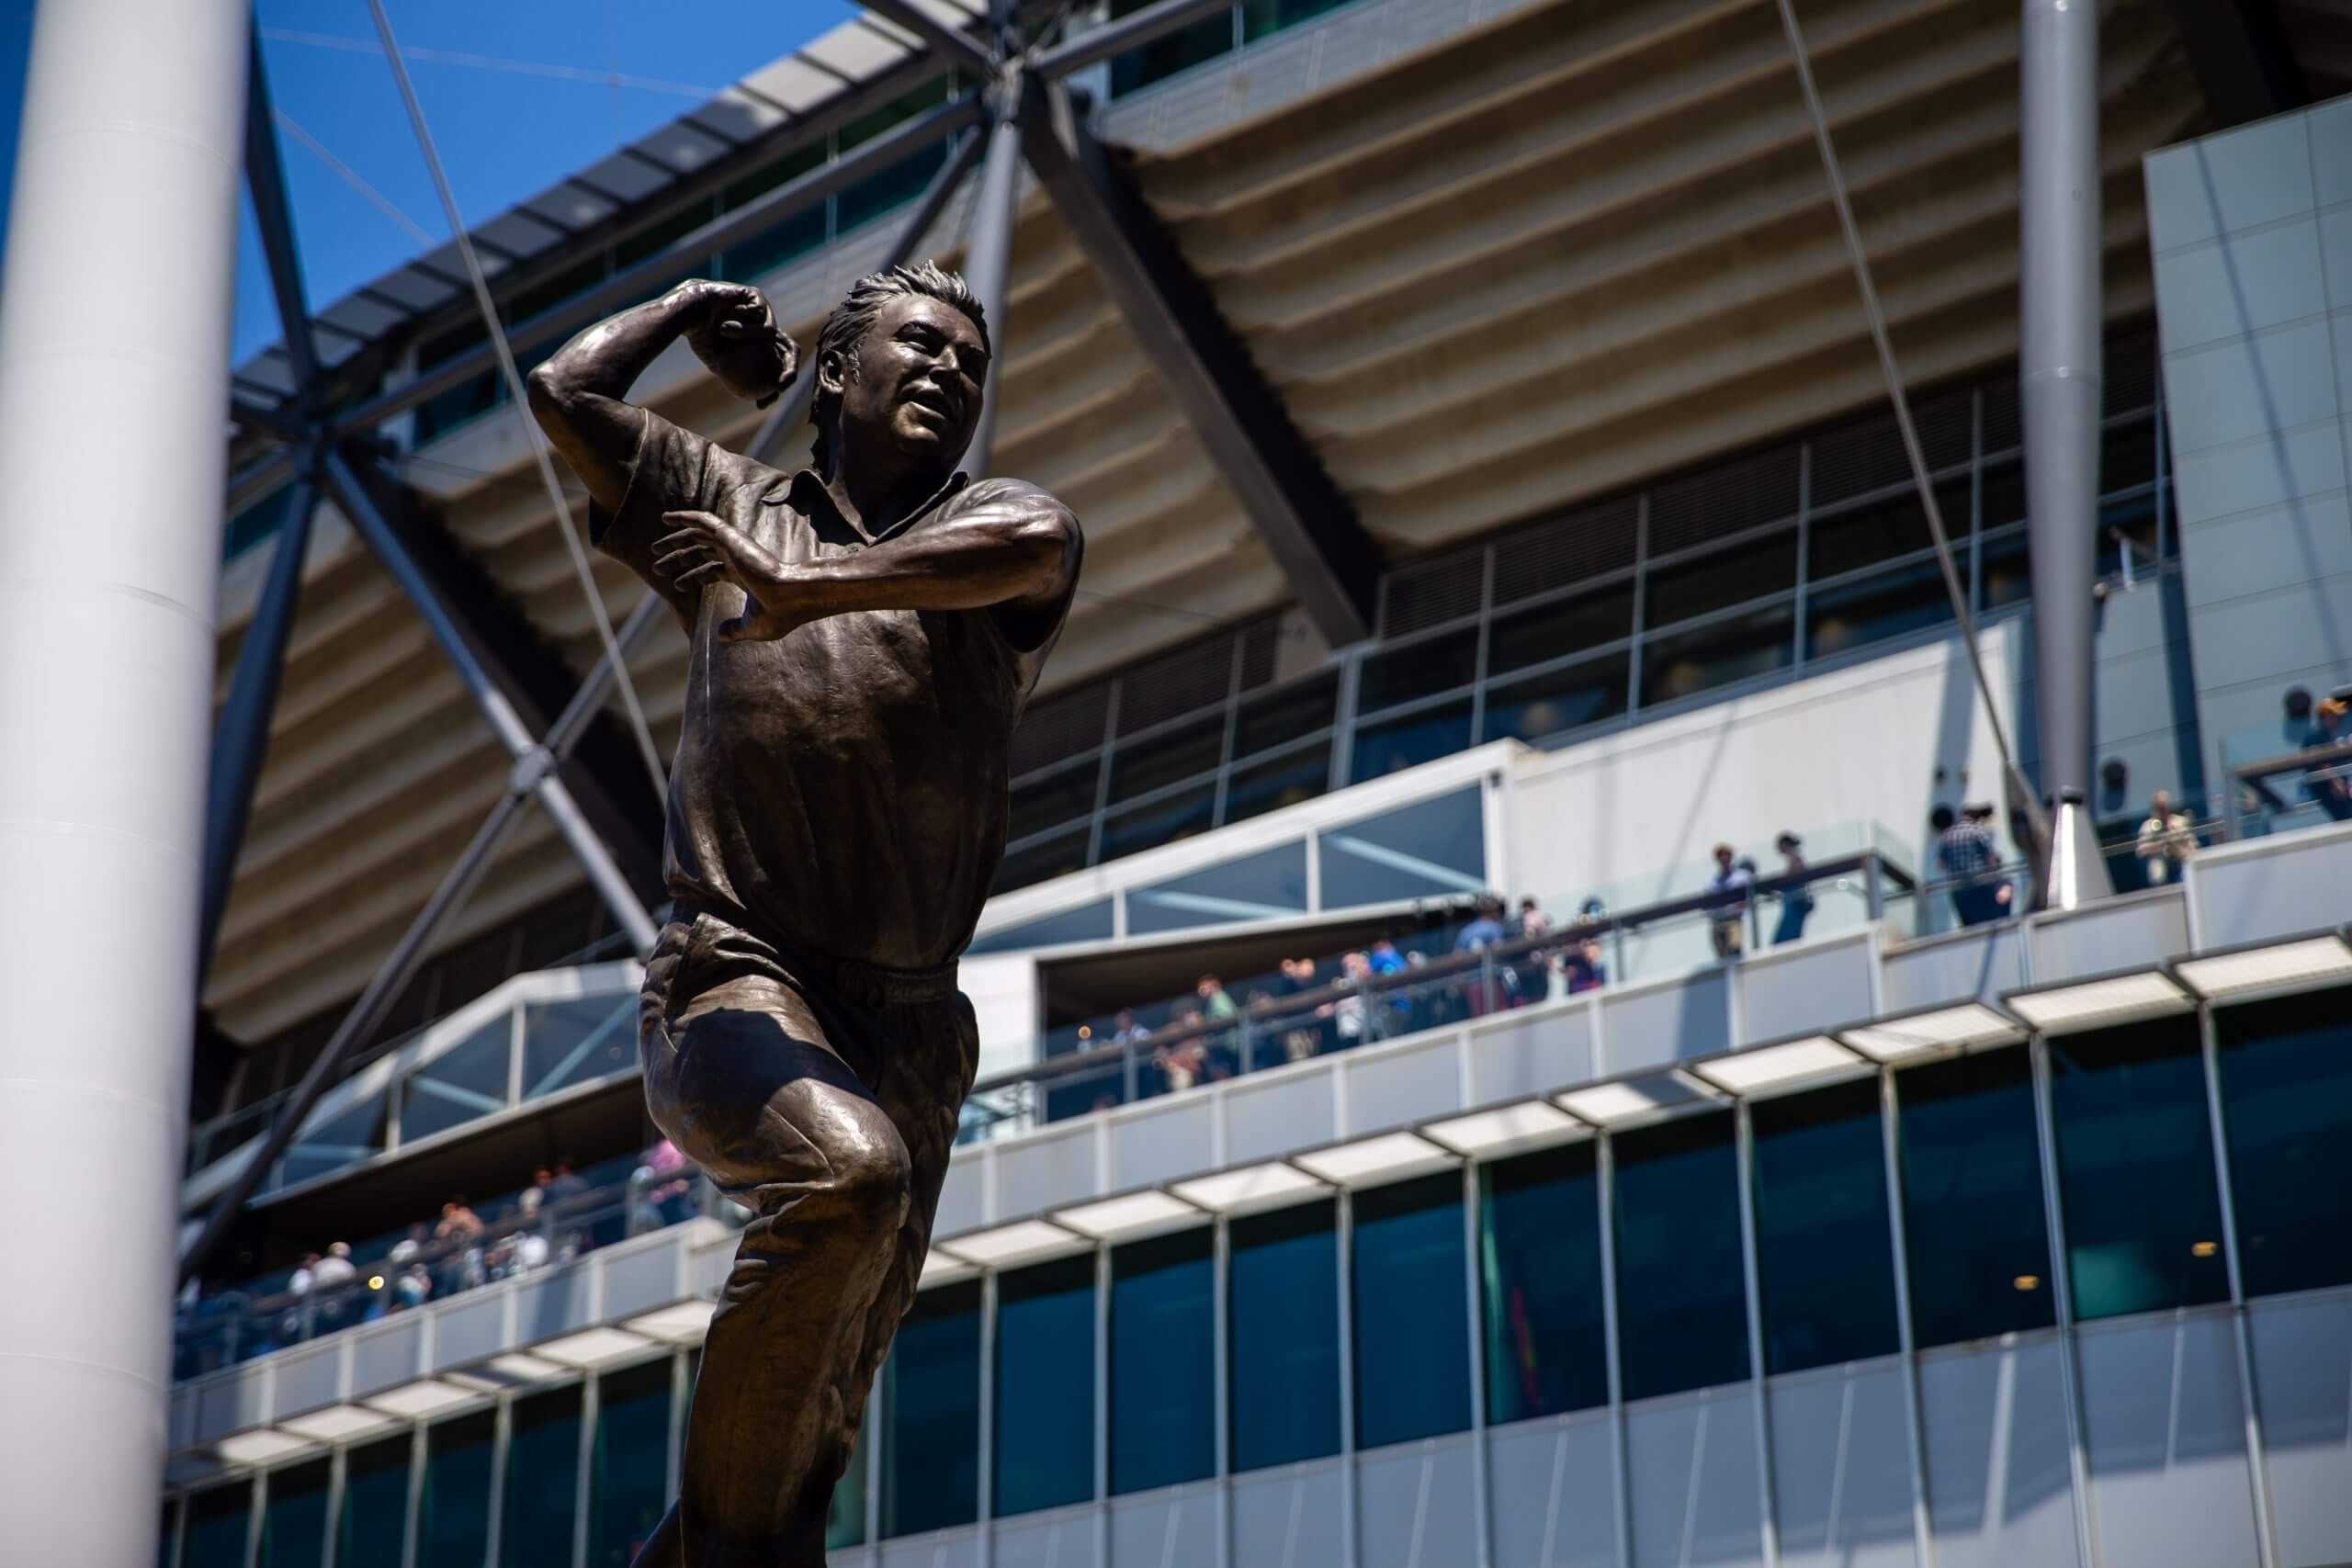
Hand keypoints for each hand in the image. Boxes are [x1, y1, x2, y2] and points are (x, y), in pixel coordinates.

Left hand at [655, 510, 810, 640]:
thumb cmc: (780, 613)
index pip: (713, 570)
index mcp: (743, 575)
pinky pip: (704, 521)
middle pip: (701, 552)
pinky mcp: (731, 537)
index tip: (676, 584)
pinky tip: (667, 519)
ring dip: (675, 539)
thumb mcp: (754, 627)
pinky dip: (686, 517)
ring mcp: (734, 546)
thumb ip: (736, 630)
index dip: (693, 576)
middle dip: (678, 558)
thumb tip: (720, 635)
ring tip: (654, 549)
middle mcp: (738, 557)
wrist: (791, 598)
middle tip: (657, 565)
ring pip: (698, 536)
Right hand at [670, 280, 797, 405]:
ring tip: (724, 333)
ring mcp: (765, 312)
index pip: (781, 367)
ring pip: (770, 331)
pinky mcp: (757, 296)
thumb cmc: (702, 341)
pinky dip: (739, 320)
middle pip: (790, 350)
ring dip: (745, 335)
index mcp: (765, 346)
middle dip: (790, 371)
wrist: (689, 313)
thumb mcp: (720, 366)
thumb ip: (742, 381)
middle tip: (779, 384)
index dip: (779, 385)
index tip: (766, 400)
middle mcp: (769, 329)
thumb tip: (762, 402)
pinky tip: (725, 324)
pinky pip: (757, 313)